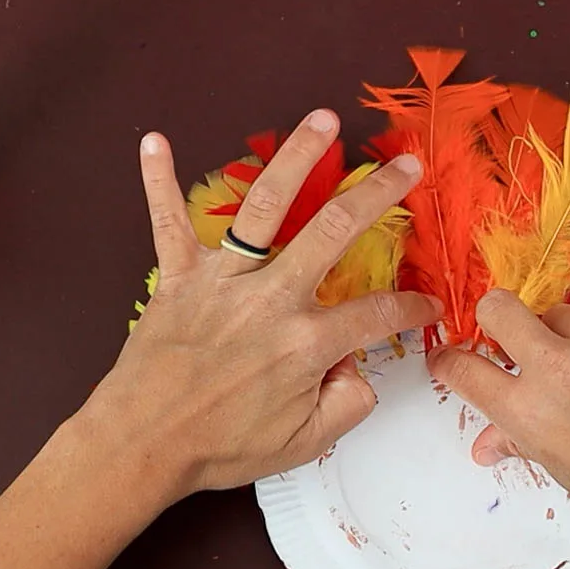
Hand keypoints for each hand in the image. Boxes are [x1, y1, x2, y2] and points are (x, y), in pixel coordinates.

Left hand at [85, 109, 441, 500]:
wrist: (141, 446)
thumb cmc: (220, 447)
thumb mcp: (302, 445)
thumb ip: (347, 407)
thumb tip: (362, 372)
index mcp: (305, 343)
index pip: (377, 315)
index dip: (413, 308)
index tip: (429, 305)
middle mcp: (271, 299)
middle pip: (334, 232)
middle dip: (377, 194)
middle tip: (407, 166)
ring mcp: (223, 280)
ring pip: (266, 207)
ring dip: (298, 159)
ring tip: (323, 122)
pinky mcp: (177, 277)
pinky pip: (168, 222)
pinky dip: (159, 182)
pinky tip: (155, 140)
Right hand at [427, 290, 569, 568]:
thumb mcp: (562, 470)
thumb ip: (519, 442)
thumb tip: (485, 446)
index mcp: (527, 410)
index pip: (463, 368)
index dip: (448, 362)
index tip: (449, 361)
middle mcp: (557, 367)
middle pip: (499, 306)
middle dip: (494, 317)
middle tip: (509, 338)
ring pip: (559, 313)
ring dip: (560, 335)